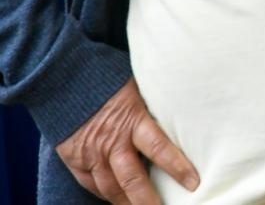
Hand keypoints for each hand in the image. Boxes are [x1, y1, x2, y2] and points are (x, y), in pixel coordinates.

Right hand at [56, 78, 197, 203]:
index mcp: (133, 120)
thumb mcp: (137, 88)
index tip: (193, 183)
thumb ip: (152, 108)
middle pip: (133, 179)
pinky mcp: (74, 160)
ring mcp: (91, 154)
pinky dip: (105, 194)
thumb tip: (180, 114)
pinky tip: (117, 199)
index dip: (177, 168)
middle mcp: (112, 142)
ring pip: (111, 188)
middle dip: (149, 200)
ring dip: (127, 203)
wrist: (64, 79)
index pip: (160, 149)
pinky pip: (91, 184)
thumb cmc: (108, 79)